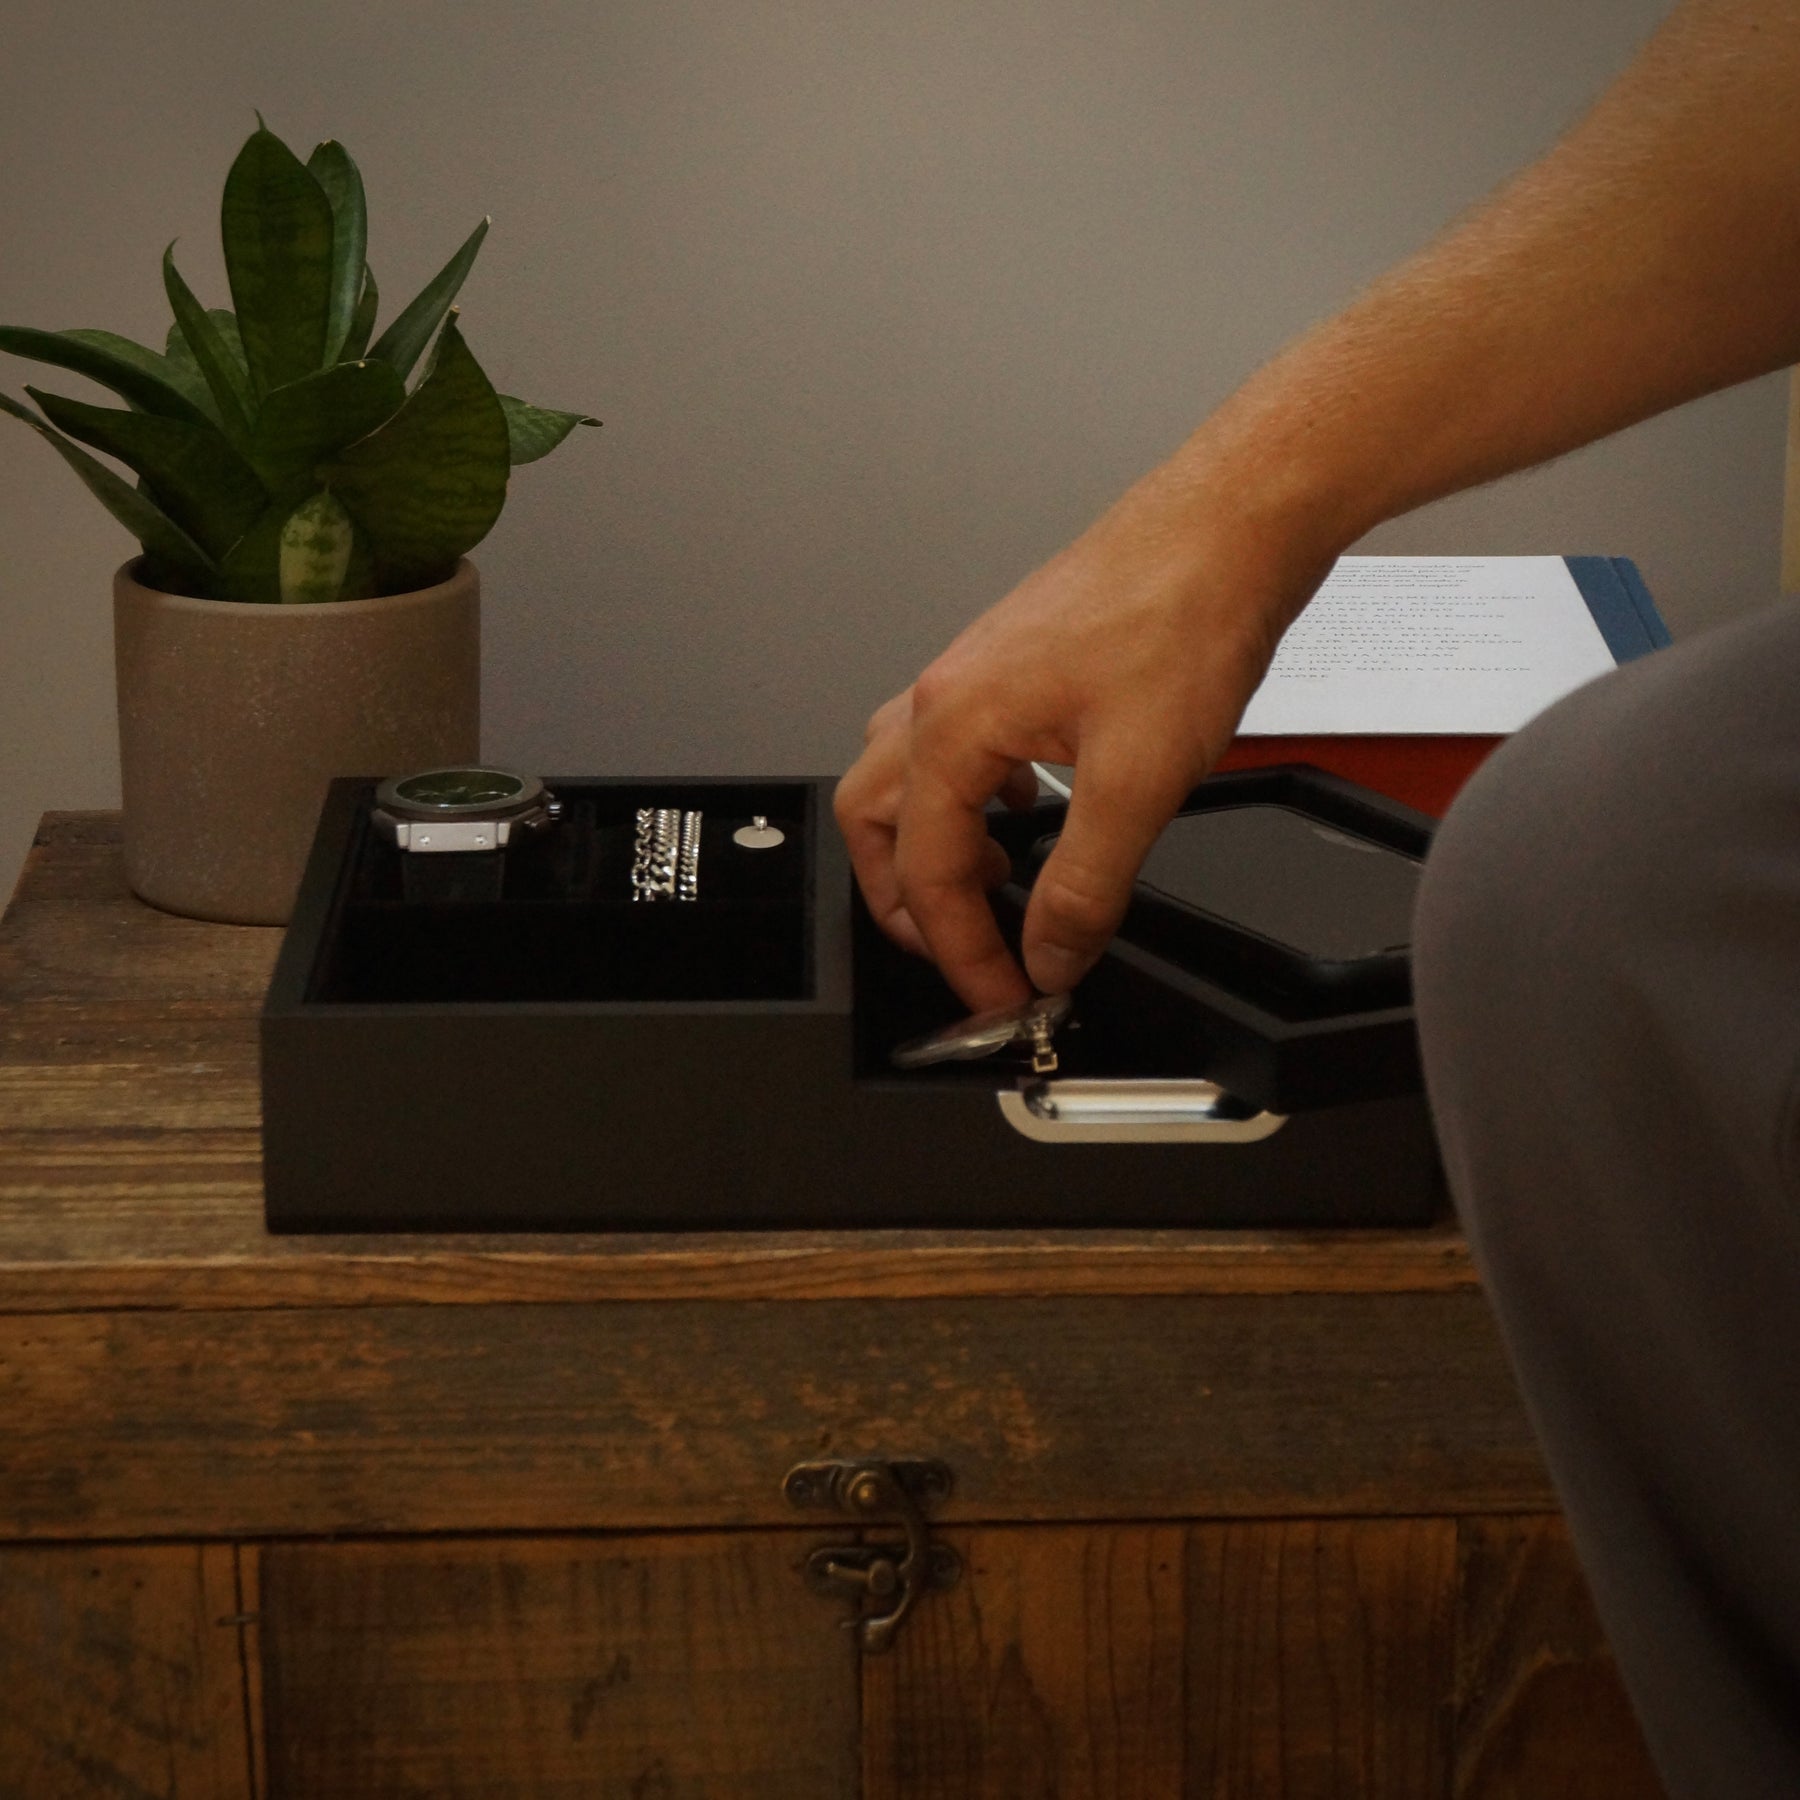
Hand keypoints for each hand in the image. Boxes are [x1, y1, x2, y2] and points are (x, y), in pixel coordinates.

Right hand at [835, 467, 1327, 1010]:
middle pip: (875, 823)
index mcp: (954, 723)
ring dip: (930, 848)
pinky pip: (955, 744)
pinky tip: (1025, 810)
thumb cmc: (1182, 614)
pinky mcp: (1014, 664)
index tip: (1003, 999)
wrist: (1228, 526)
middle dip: (909, 905)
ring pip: (904, 778)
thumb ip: (1083, 885)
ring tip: (988, 890)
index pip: (927, 873)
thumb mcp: (1138, 781)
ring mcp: (975, 672)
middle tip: (963, 956)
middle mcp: (946, 693)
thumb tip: (1051, 954)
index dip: (962, 953)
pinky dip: (971, 798)